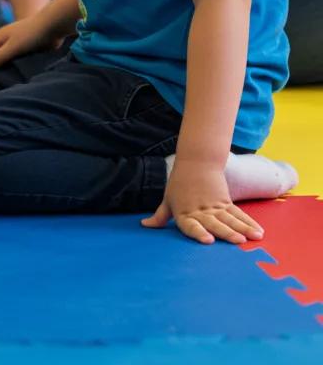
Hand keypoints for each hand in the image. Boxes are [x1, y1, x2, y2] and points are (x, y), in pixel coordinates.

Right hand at [0, 14, 60, 70]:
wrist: (52, 25)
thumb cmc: (30, 34)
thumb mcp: (12, 47)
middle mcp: (4, 41)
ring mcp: (15, 45)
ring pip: (7, 60)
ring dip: (9, 68)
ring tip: (10, 82)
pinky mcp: (26, 49)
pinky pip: (18, 60)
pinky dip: (18, 67)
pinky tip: (20, 76)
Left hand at [142, 160, 264, 244]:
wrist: (195, 162)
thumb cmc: (178, 184)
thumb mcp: (168, 199)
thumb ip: (160, 216)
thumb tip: (145, 225)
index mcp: (184, 213)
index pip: (190, 225)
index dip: (198, 233)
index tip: (208, 240)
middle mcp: (200, 211)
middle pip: (214, 223)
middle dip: (227, 233)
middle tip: (239, 241)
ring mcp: (215, 207)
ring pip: (230, 219)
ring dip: (243, 228)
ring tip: (255, 237)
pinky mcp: (225, 202)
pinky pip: (238, 214)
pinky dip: (249, 223)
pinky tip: (258, 231)